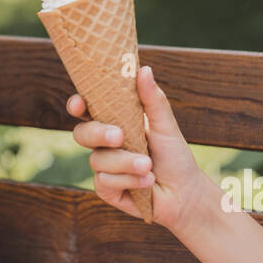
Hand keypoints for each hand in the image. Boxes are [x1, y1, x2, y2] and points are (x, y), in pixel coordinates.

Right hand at [67, 65, 211, 232]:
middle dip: (98, 133)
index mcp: (115, 123)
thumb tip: (143, 69)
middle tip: (119, 136)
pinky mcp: (106, 189)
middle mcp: (104, 144)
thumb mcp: (165, 125)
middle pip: (82, 134)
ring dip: (126, 163)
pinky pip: (104, 181)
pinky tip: (146, 181)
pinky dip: (128, 180)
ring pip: (97, 160)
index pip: (88, 111)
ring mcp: (103, 167)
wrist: (184, 193)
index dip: (78, 105)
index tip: (79, 103)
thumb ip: (152, 100)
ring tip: (148, 165)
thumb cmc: (174, 156)